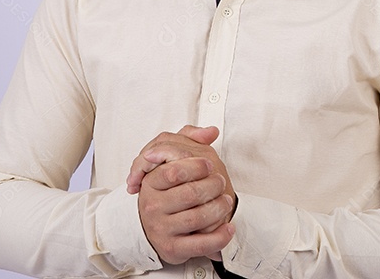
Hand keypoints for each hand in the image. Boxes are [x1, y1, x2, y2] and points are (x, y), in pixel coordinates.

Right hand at [133, 126, 235, 264]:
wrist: (154, 226)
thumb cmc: (166, 192)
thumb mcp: (170, 161)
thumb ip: (188, 139)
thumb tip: (211, 131)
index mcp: (150, 184)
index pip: (174, 171)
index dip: (197, 166)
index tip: (210, 164)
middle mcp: (153, 206)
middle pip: (190, 193)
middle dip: (213, 186)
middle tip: (221, 182)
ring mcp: (162, 228)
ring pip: (198, 217)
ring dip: (220, 208)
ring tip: (226, 201)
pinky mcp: (173, 248)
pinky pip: (201, 244)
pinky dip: (220, 236)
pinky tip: (229, 228)